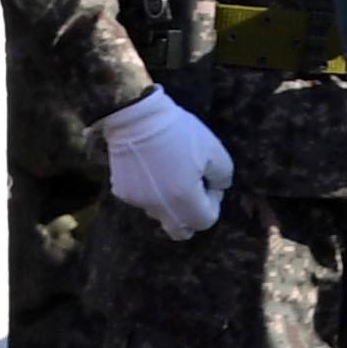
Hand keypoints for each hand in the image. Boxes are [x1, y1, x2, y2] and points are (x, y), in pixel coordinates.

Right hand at [99, 87, 232, 240]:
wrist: (135, 116)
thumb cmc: (178, 131)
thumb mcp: (213, 148)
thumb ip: (223, 175)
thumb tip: (218, 187)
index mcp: (184, 199)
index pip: (206, 221)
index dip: (213, 202)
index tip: (208, 181)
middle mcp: (160, 207)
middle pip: (181, 231)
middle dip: (191, 216)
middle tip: (193, 190)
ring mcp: (139, 202)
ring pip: (161, 214)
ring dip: (171, 203)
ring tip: (171, 171)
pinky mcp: (123, 192)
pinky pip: (142, 200)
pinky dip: (150, 191)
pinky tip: (151, 166)